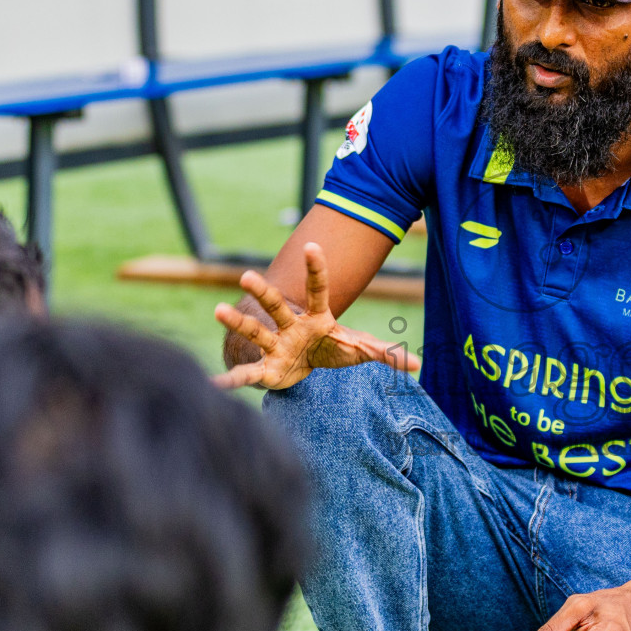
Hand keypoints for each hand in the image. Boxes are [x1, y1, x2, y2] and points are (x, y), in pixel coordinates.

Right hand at [211, 243, 418, 390]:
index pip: (318, 289)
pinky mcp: (264, 369)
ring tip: (218, 311)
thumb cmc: (330, 350)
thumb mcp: (358, 350)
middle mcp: (291, 326)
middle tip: (245, 275)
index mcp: (317, 317)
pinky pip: (246, 373)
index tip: (311, 247)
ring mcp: (274, 345)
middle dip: (262, 291)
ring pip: (255, 331)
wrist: (301, 365)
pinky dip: (230, 380)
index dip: (316, 269)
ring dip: (238, 322)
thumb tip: (419, 365)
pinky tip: (212, 383)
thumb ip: (385, 354)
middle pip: (276, 305)